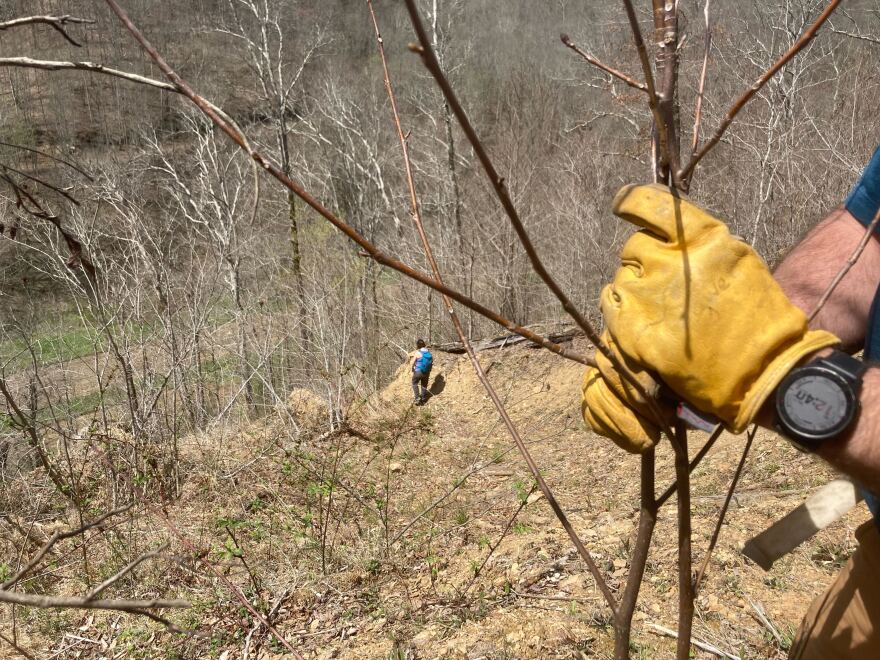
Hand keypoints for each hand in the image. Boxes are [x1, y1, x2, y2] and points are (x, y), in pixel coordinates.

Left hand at [582, 183, 838, 452]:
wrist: (762, 372)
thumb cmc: (759, 320)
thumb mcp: (738, 262)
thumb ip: (699, 245)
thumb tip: (666, 235)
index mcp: (704, 239)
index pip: (651, 204)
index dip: (632, 202)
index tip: (622, 203)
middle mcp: (671, 261)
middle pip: (635, 245)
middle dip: (646, 260)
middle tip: (664, 284)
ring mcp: (648, 295)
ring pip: (622, 276)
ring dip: (636, 288)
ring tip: (661, 311)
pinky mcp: (633, 328)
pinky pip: (610, 304)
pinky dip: (620, 310)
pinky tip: (641, 323)